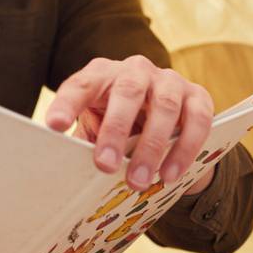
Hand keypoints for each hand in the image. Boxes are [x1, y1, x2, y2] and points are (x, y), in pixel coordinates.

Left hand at [45, 55, 213, 191]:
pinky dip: (185, 149)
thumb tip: (64, 170)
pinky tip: (171, 175)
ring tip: (139, 182)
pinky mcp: (198, 96)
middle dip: (115, 130)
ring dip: (151, 147)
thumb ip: (84, 142)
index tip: (54, 126)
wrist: (164, 119)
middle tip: (104, 166)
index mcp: (102, 75)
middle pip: (127, 92)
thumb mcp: (96, 129)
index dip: (67, 104)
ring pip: (164, 107)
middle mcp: (137, 70)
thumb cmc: (119, 125)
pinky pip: (197, 120)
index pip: (81, 85)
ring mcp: (170, 81)